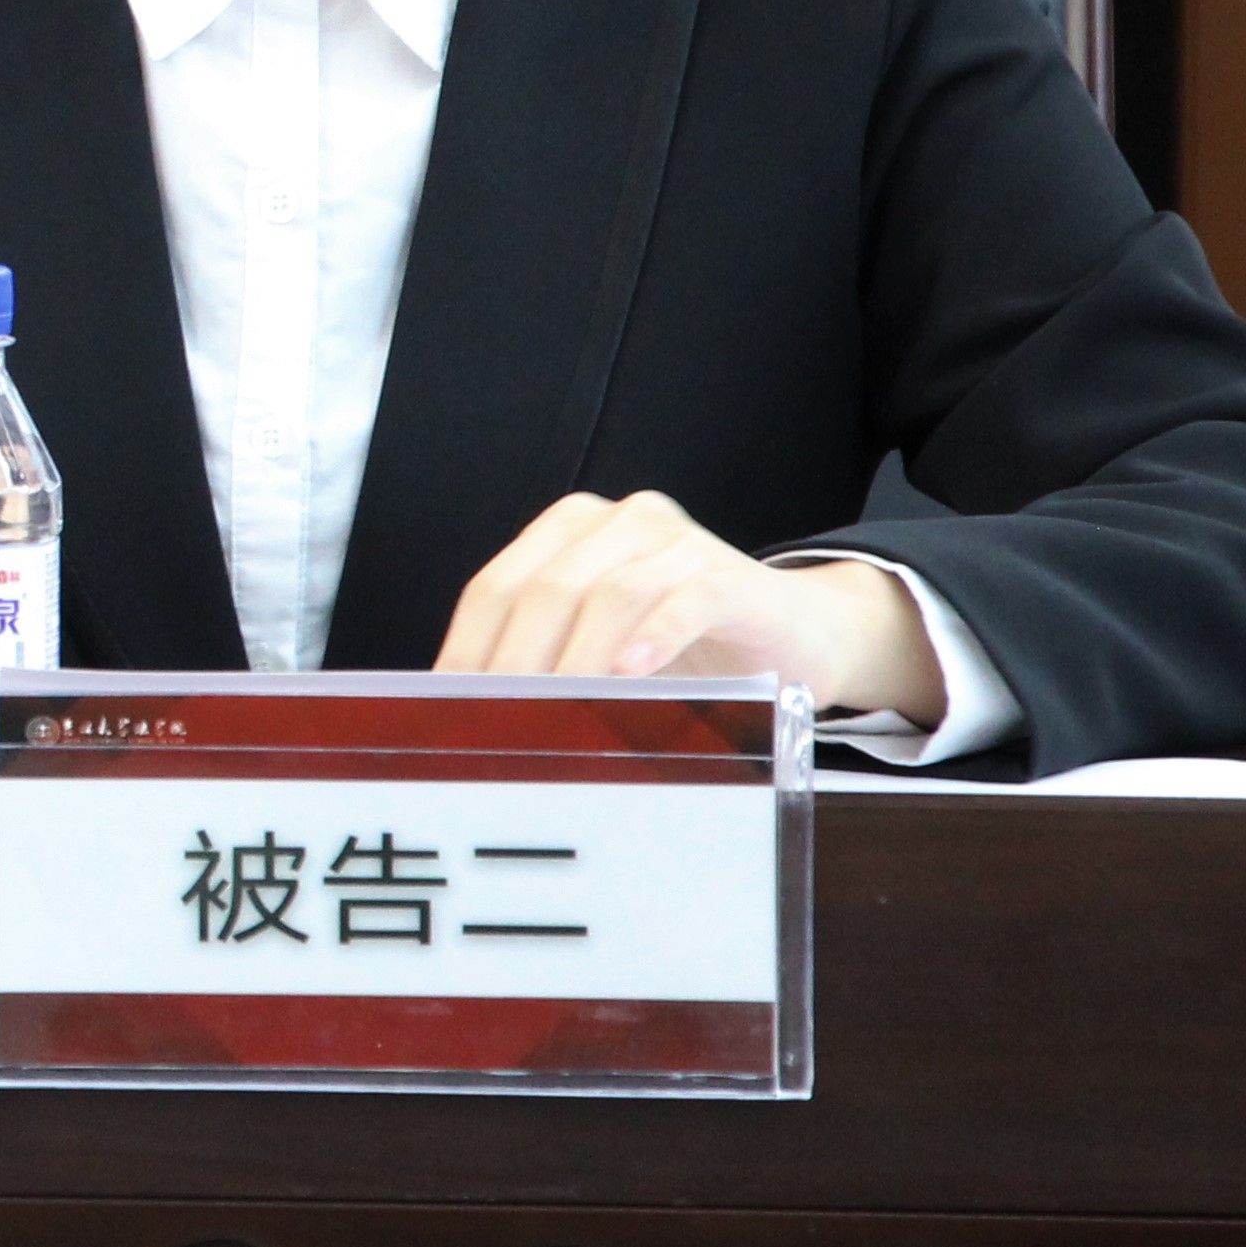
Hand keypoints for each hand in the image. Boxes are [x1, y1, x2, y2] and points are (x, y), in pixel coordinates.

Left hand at [433, 490, 940, 725]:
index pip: (495, 588)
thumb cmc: (689, 646)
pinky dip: (654, 637)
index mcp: (568, 532)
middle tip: (495, 723)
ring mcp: (676, 542)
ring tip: (554, 712)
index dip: (466, 649)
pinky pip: (684, 600)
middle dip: (513, 662)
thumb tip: (471, 722)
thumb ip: (548, 664)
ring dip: (576, 660)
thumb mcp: (606, 649)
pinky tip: (632, 673)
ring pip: (608, 595)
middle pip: (543, 590)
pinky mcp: (730, 576)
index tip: (444, 708)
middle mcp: (617, 523)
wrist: (801, 631)